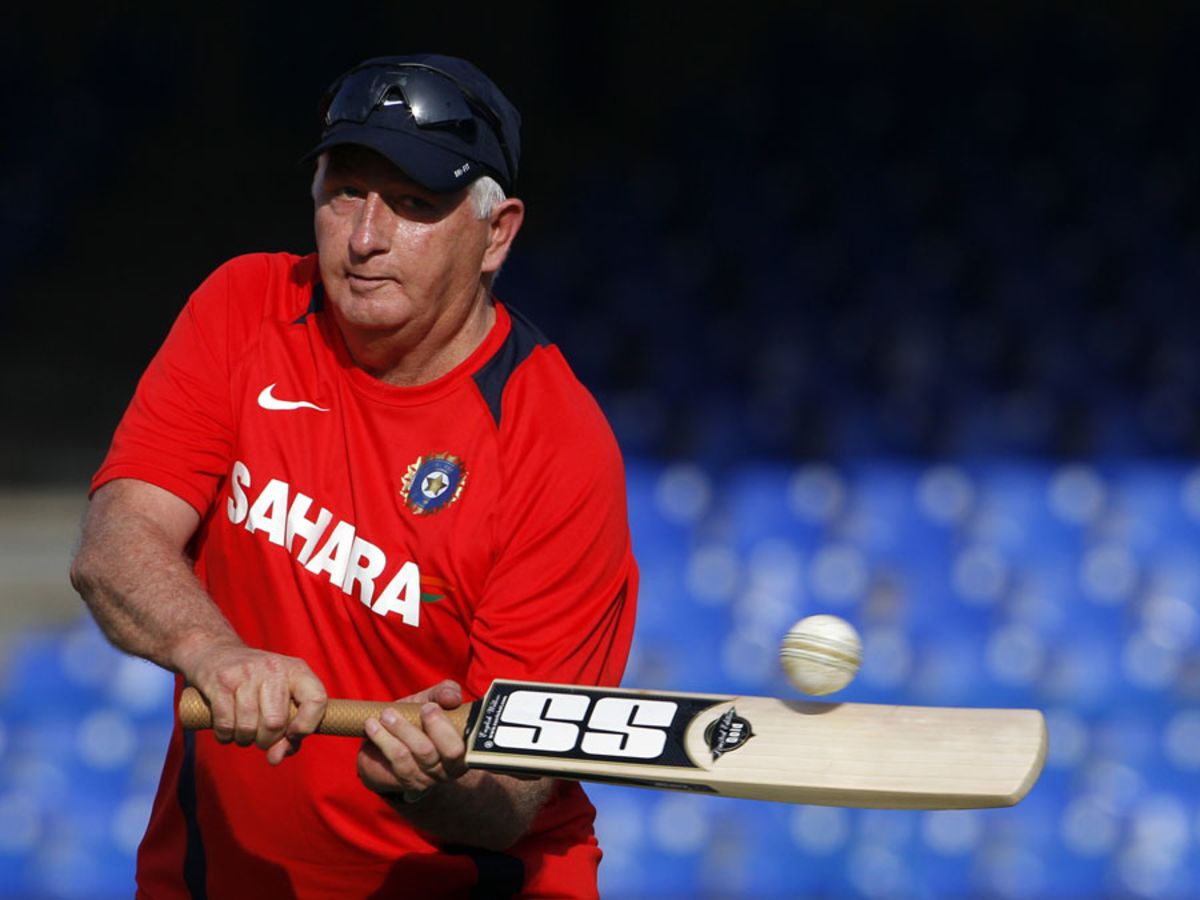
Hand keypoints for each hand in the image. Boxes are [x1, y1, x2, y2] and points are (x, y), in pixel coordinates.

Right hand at [179, 638, 327, 765]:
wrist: (216, 651)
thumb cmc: (256, 683)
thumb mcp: (281, 697)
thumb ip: (289, 733)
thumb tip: (276, 759)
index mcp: (297, 670)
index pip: (316, 700)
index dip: (307, 726)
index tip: (293, 735)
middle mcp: (274, 668)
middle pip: (276, 723)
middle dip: (267, 741)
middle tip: (260, 737)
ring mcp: (246, 673)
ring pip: (248, 727)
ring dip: (244, 740)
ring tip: (243, 731)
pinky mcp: (221, 681)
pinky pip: (225, 724)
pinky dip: (225, 736)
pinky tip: (227, 730)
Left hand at [357, 680, 467, 797]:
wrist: (386, 740)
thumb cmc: (415, 717)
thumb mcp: (430, 700)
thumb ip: (444, 692)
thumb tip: (452, 697)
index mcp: (466, 744)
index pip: (472, 741)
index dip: (454, 725)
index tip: (430, 706)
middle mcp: (454, 765)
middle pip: (452, 751)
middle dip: (436, 726)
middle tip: (421, 709)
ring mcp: (433, 777)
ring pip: (423, 753)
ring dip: (403, 730)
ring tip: (387, 715)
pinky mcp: (411, 782)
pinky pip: (401, 762)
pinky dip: (385, 740)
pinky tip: (373, 726)